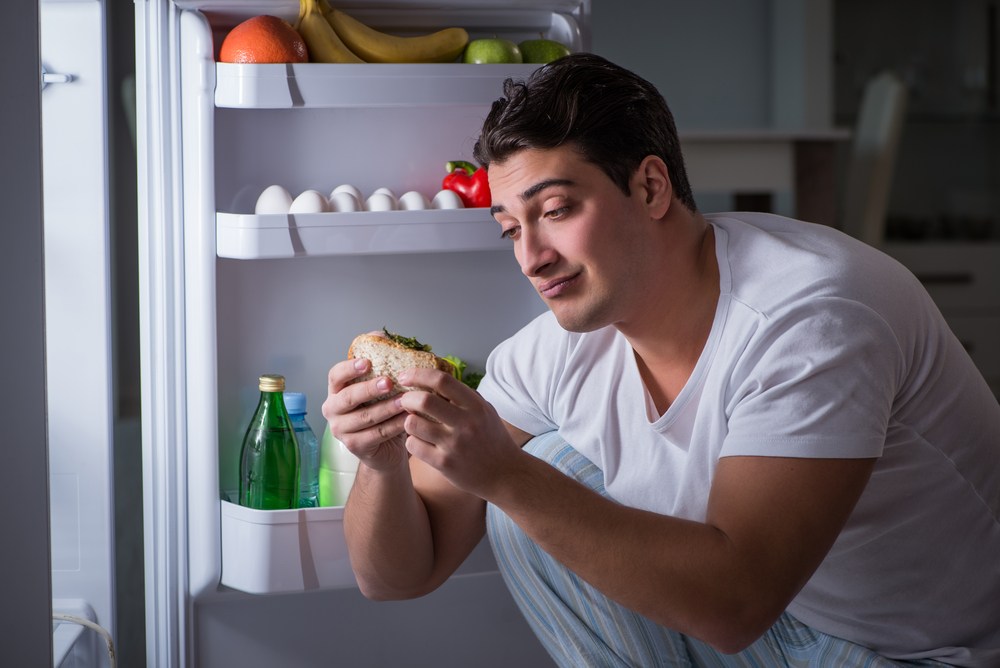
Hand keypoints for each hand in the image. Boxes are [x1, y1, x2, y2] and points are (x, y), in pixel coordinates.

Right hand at [321, 350, 408, 472]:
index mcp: (336, 390)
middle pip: (348, 398)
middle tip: (389, 382)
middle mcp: (333, 409)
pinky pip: (375, 435)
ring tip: (405, 401)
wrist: (386, 447)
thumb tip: (385, 335)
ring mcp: (341, 430)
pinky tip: (407, 419)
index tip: (366, 362)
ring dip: (386, 408)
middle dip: (369, 389)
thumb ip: (380, 358)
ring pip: (365, 417)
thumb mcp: (381, 384)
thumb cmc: (382, 409)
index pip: (335, 375)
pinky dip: (393, 426)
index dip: (349, 368)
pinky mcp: (354, 447)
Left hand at [394, 368, 525, 498]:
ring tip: (413, 423)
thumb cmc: (492, 439)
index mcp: (475, 406)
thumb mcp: (485, 411)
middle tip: (404, 401)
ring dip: (408, 421)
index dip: (418, 374)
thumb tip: (435, 378)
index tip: (405, 376)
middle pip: (424, 401)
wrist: (505, 474)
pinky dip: (411, 441)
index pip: (442, 380)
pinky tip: (419, 442)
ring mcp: (454, 445)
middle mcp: (465, 423)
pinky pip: (414, 446)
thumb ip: (464, 396)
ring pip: (413, 424)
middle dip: (407, 398)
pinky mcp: (445, 464)